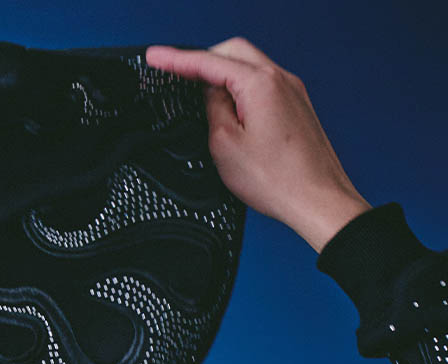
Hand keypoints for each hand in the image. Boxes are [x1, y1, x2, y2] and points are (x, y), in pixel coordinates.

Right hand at [145, 38, 370, 252]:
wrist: (318, 200)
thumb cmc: (279, 180)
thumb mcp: (225, 146)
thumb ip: (212, 110)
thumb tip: (212, 95)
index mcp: (260, 84)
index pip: (209, 61)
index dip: (177, 59)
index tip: (156, 57)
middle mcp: (281, 79)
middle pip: (233, 52)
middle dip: (203, 61)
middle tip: (180, 76)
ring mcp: (293, 91)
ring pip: (250, 66)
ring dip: (225, 77)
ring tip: (208, 105)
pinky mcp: (299, 106)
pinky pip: (265, 85)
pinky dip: (244, 91)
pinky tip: (235, 113)